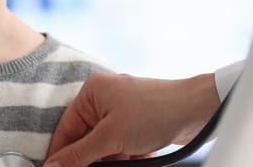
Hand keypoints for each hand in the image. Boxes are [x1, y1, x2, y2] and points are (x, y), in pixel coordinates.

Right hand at [44, 72, 220, 166]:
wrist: (199, 111)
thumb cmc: (155, 111)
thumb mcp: (111, 138)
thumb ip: (79, 154)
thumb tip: (53, 165)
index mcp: (92, 92)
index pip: (66, 129)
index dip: (62, 154)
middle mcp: (105, 99)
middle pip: (87, 140)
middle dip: (98, 157)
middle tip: (107, 162)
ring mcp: (123, 111)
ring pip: (106, 146)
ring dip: (116, 158)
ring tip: (131, 154)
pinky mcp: (138, 123)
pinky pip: (123, 146)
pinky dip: (130, 155)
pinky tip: (142, 153)